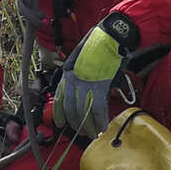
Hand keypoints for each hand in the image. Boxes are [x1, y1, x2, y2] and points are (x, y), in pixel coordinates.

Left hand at [49, 12, 139, 136]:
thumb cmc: (98, 46)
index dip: (59, 114)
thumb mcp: (80, 61)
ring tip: (93, 133)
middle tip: (82, 132)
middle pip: (70, 109)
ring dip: (88, 126)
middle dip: (76, 124)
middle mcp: (73, 80)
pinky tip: (102, 126)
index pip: (59, 99)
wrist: (111, 36)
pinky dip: (100, 120)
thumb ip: (79, 78)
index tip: (61, 123)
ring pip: (83, 113)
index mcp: (67, 74)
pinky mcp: (100, 86)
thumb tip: (83, 93)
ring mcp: (86, 84)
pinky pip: (98, 109)